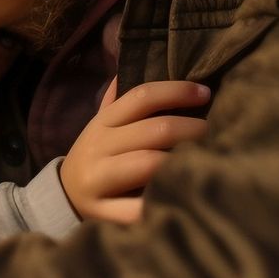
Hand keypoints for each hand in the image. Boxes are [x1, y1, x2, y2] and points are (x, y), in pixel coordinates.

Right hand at [59, 79, 210, 223]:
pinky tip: (184, 200)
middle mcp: (99, 147)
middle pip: (154, 130)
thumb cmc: (97, 158)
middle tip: (216, 132)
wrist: (62, 198)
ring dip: (182, 161)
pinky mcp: (102, 213)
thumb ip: (118, 101)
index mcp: (103, 123)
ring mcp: (98, 180)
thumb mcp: (102, 127)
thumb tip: (131, 64)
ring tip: (205, 160)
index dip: (176, 91)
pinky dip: (162, 203)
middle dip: (191, 129)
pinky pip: (137, 209)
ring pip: (148, 164)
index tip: (205, 93)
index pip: (141, 96)